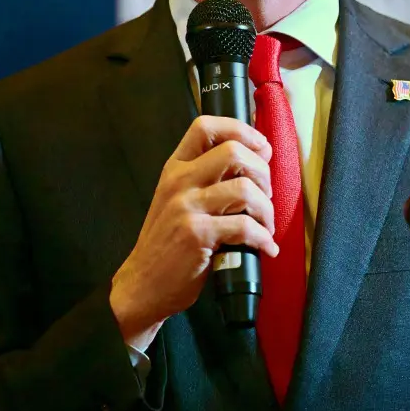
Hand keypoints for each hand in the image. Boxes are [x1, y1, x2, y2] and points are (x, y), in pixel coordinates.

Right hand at [109, 116, 276, 347]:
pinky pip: (244, 226)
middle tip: (266, 194)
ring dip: (266, 209)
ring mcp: (186, 207)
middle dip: (263, 171)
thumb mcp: (178, 199)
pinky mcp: (197, 234)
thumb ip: (206, 178)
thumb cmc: (168, 242)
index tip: (262, 148)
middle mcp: (179, 181)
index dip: (241, 130)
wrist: (143, 284)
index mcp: (176, 168)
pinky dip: (263, 238)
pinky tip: (266, 247)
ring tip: (266, 224)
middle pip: (234, 152)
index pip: (205, 126)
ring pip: (245, 189)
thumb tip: (254, 161)